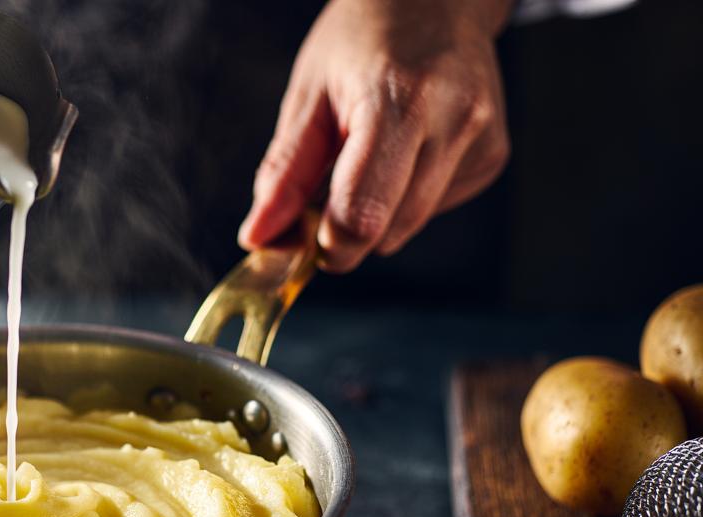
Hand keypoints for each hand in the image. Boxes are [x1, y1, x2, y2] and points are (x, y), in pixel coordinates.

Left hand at [238, 0, 512, 272]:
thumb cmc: (364, 37)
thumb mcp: (308, 93)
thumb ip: (283, 173)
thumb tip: (259, 237)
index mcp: (400, 99)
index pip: (363, 212)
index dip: (326, 244)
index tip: (302, 240)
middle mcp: (453, 121)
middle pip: (388, 230)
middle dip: (346, 228)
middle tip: (326, 184)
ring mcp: (481, 140)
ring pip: (409, 227)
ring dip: (376, 211)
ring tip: (366, 153)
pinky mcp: (492, 157)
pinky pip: (433, 208)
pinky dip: (405, 196)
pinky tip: (403, 150)